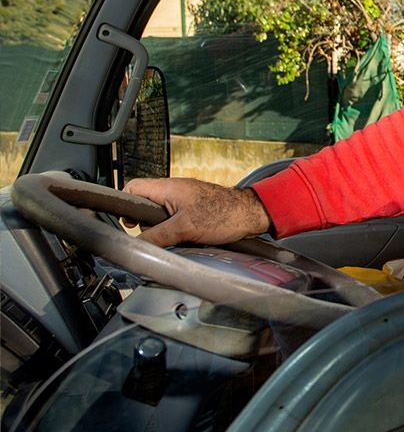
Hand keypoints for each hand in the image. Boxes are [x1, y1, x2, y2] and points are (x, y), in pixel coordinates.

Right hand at [121, 177, 271, 246]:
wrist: (250, 215)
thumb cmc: (225, 214)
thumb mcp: (184, 228)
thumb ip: (157, 236)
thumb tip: (137, 245)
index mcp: (168, 187)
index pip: (133, 187)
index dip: (124, 204)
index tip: (127, 222)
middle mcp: (174, 190)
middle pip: (144, 204)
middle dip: (145, 222)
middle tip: (154, 234)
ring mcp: (184, 199)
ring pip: (159, 214)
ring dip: (161, 228)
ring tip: (173, 237)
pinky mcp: (193, 209)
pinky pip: (174, 219)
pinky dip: (174, 230)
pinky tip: (183, 238)